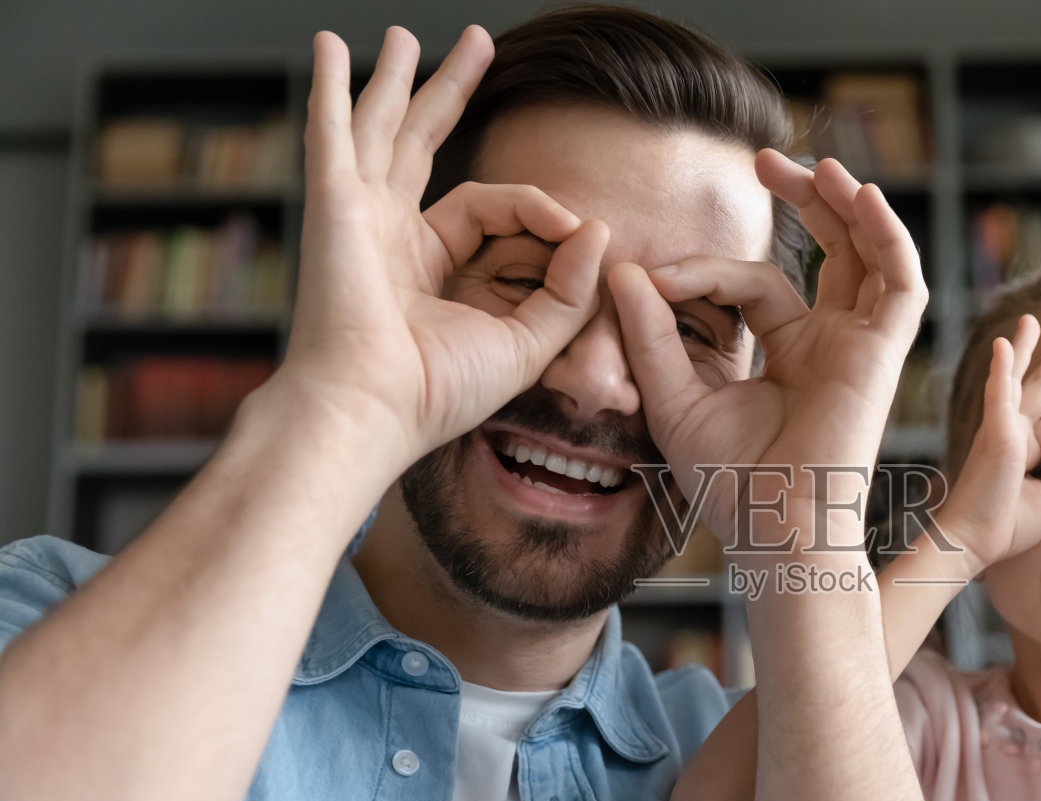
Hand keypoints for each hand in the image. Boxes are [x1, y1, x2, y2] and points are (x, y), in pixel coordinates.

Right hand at [272, 26, 609, 472]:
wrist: (377, 409)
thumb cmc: (440, 391)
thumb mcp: (527, 341)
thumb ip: (567, 289)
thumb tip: (594, 227)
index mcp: (428, 267)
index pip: (490, 205)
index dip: (539, 208)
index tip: (575, 228)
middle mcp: (389, 236)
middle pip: (423, 144)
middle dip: (449, 92)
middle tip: (476, 45)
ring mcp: (358, 216)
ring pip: (382, 128)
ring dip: (395, 78)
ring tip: (402, 34)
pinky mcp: (335, 205)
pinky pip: (334, 133)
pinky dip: (332, 90)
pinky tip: (333, 48)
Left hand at [609, 153, 925, 548]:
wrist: (772, 528)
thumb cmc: (728, 483)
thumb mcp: (674, 395)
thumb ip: (650, 333)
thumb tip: (623, 268)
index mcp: (788, 351)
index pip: (752, 283)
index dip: (702, 271)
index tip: (652, 279)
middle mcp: (829, 342)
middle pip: (830, 250)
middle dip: (804, 200)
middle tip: (764, 161)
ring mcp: (860, 346)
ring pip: (869, 255)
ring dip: (848, 205)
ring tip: (812, 166)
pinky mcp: (883, 355)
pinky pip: (899, 283)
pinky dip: (887, 236)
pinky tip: (859, 196)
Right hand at [935, 314, 1040, 576]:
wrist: (973, 541)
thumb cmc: (1005, 528)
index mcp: (1025, 447)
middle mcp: (1012, 431)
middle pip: (1038, 385)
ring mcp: (1001, 429)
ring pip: (1023, 383)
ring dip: (1027, 349)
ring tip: (1030, 321)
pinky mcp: (996, 434)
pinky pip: (999, 394)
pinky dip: (1001, 370)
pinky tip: (1003, 346)